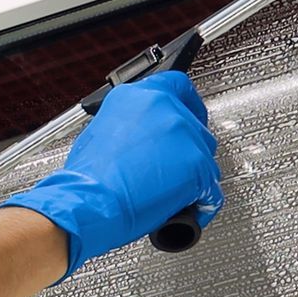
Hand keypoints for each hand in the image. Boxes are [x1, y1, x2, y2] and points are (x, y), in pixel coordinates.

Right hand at [1, 71, 223, 276]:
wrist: (87, 203)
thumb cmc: (86, 178)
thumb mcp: (98, 133)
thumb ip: (129, 126)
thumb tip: (141, 138)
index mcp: (137, 97)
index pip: (177, 86)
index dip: (187, 105)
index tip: (190, 114)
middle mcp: (164, 108)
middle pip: (196, 126)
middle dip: (187, 150)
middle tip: (172, 168)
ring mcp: (185, 136)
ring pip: (206, 158)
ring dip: (193, 177)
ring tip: (170, 194)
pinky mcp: (198, 166)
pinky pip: (211, 190)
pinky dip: (200, 204)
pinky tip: (183, 210)